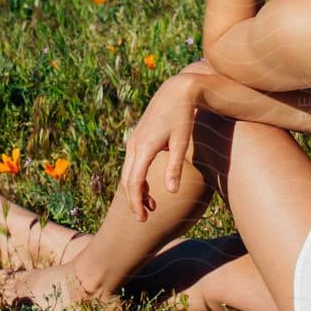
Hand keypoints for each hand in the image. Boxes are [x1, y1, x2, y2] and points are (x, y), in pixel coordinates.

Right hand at [119, 73, 202, 222]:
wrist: (176, 91)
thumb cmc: (183, 116)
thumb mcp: (182, 142)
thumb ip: (175, 168)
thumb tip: (171, 192)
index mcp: (144, 148)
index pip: (135, 182)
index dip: (137, 202)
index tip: (142, 219)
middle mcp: (134, 145)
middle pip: (127, 180)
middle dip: (133, 201)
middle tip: (143, 219)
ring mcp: (133, 141)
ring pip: (127, 173)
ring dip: (135, 191)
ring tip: (148, 207)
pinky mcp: (137, 138)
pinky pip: (131, 164)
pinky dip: (136, 179)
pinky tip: (148, 188)